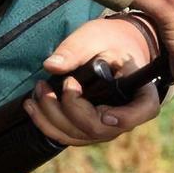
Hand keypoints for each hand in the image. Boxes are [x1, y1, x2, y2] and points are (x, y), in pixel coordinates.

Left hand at [23, 16, 160, 146]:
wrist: (112, 48)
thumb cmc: (110, 40)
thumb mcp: (95, 36)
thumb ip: (76, 49)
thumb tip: (52, 66)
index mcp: (141, 93)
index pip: (141, 112)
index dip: (123, 117)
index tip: (104, 111)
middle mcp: (125, 117)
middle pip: (97, 128)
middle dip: (67, 109)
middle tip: (47, 84)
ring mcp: (106, 127)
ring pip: (78, 136)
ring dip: (51, 117)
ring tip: (37, 90)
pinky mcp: (88, 129)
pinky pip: (67, 136)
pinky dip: (46, 124)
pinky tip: (31, 106)